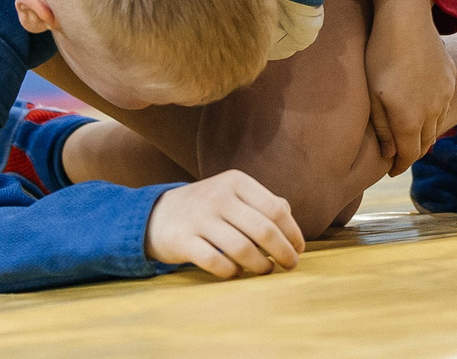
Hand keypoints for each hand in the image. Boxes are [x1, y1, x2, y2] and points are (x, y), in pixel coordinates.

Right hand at [143, 170, 303, 278]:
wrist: (157, 214)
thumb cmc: (207, 207)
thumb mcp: (232, 194)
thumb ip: (261, 201)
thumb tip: (289, 216)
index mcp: (235, 181)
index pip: (275, 208)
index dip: (292, 232)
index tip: (299, 248)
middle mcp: (218, 196)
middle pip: (263, 230)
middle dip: (283, 252)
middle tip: (291, 265)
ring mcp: (199, 218)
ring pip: (242, 249)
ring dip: (260, 265)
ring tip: (266, 270)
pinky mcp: (183, 241)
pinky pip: (216, 262)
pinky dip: (232, 272)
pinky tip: (237, 273)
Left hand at [363, 2, 456, 174]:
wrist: (406, 19)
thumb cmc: (381, 55)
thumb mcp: (373, 94)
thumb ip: (382, 127)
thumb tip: (389, 153)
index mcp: (410, 120)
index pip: (408, 155)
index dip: (400, 166)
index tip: (391, 170)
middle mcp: (432, 112)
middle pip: (425, 144)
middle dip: (412, 153)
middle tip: (399, 156)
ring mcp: (444, 94)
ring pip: (437, 126)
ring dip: (424, 135)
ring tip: (411, 137)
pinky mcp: (450, 78)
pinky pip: (444, 106)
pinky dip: (434, 116)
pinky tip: (424, 110)